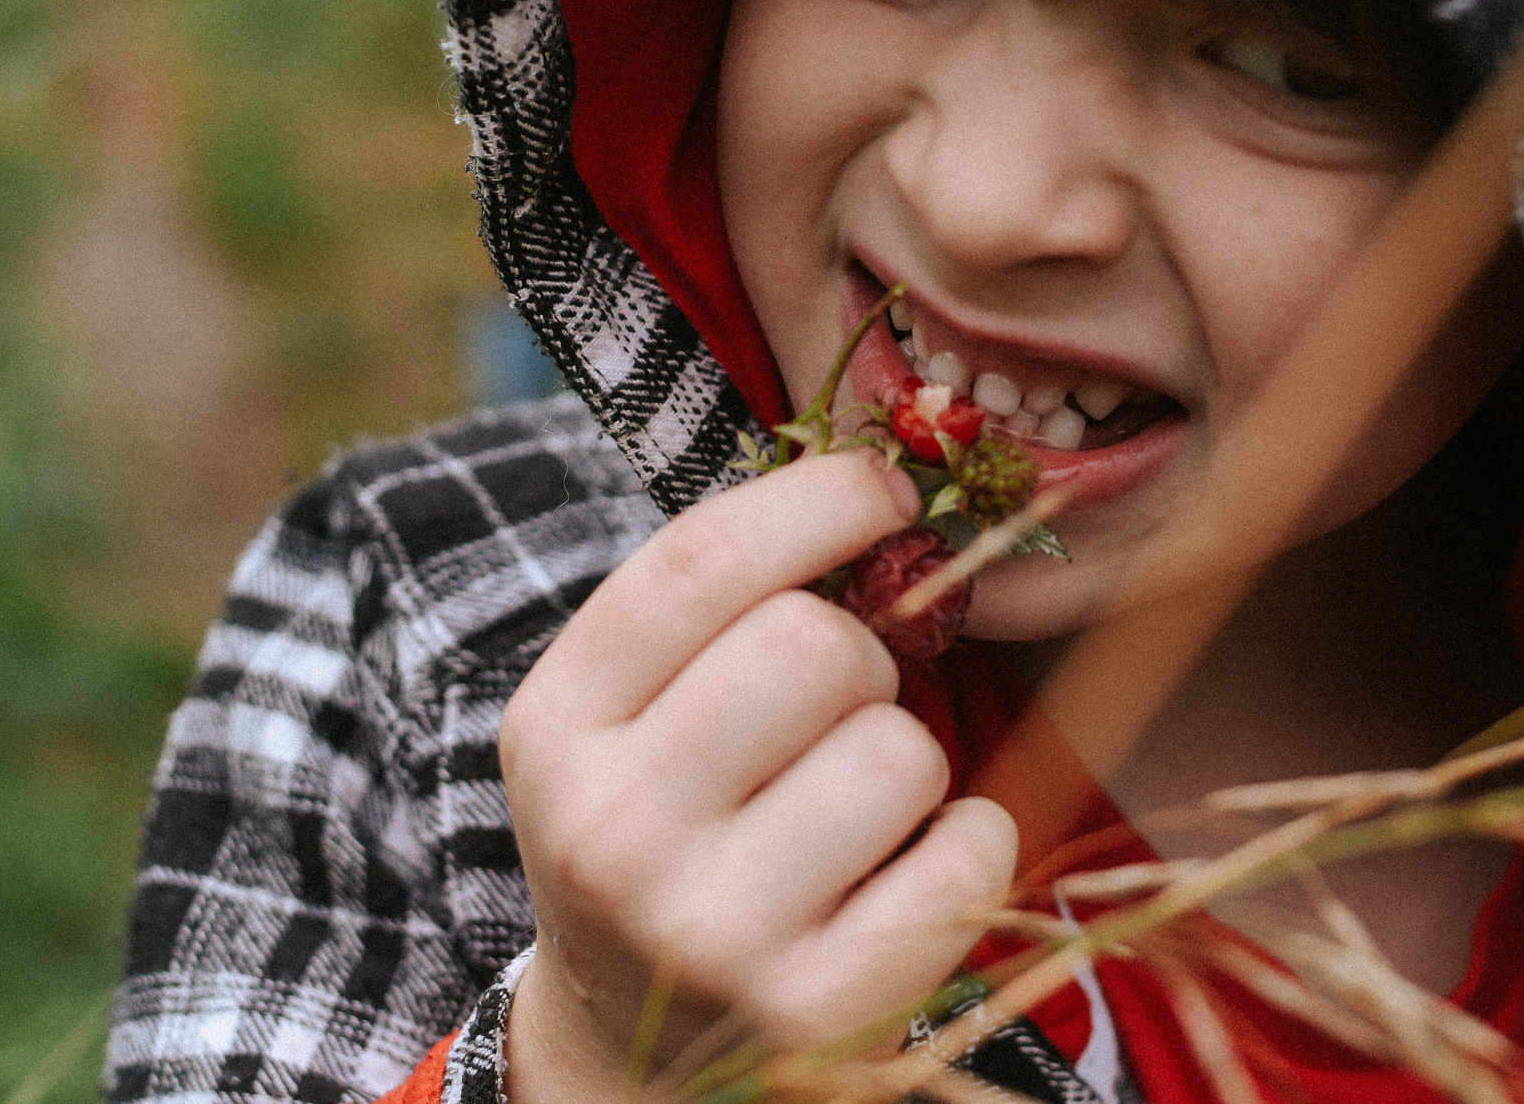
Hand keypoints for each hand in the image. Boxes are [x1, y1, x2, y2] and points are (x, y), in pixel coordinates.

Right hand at [498, 452, 1017, 1100]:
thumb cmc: (667, 832)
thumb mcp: (630, 718)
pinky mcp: (811, 1007)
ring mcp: (707, 931)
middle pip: (813, 645)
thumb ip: (717, 605)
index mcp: (554, 725)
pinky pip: (967, 852)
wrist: (637, 1050)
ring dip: (907, 760)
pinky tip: (903, 870)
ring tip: (851, 809)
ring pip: (900, 749)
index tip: (886, 490)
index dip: (820, 499)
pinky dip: (969, 842)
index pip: (700, 560)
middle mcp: (611, 829)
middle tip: (838, 707)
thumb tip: (880, 477)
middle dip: (861, 654)